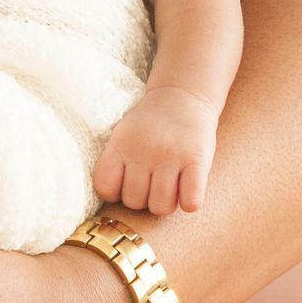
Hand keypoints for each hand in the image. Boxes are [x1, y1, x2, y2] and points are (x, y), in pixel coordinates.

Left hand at [93, 86, 218, 214]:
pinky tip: (188, 192)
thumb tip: (111, 197)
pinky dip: (189, 203)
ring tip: (168, 188)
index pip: (105, 187)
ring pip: (160, 206)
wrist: (182, 96)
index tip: (124, 184)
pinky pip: (190, 201)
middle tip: (150, 184)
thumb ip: (115, 161)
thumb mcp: (123, 134)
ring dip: (164, 203)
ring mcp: (171, 156)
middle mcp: (144, 150)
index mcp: (120, 144)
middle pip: (133, 201)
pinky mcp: (197, 160)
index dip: (114, 193)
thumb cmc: (149, 125)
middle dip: (141, 199)